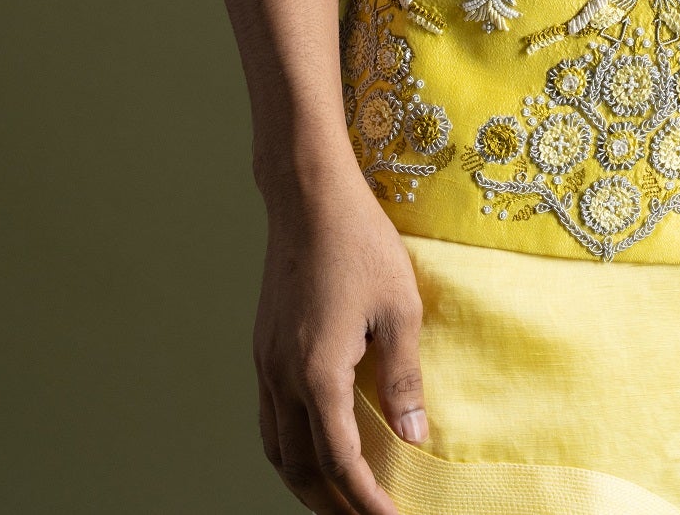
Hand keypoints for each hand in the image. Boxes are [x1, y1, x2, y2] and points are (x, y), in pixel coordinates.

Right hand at [253, 155, 427, 513]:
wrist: (307, 195)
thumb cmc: (360, 241)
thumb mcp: (399, 307)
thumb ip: (404, 377)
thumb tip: (415, 438)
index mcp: (318, 374)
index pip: (340, 462)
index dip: (366, 501)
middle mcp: (282, 377)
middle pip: (299, 468)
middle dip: (332, 504)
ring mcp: (266, 362)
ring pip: (277, 448)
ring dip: (306, 481)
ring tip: (339, 497)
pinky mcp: (264, 346)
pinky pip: (270, 418)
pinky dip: (290, 446)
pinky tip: (314, 442)